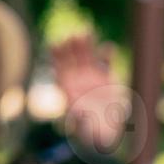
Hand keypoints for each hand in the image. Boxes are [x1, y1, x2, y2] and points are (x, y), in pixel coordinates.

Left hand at [50, 33, 126, 154]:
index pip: (59, 70)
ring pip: (87, 58)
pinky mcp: (105, 78)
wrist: (106, 130)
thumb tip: (77, 110)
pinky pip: (105, 63)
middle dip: (71, 48)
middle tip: (72, 35)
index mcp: (67, 90)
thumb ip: (81, 116)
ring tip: (86, 32)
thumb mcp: (83, 125)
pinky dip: (107, 55)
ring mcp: (91, 78)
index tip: (55, 44)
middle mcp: (77, 81)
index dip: (57, 57)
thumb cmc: (91, 131)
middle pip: (72, 60)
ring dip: (86, 46)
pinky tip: (108, 48)